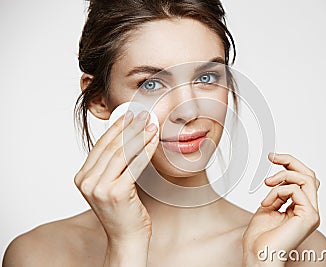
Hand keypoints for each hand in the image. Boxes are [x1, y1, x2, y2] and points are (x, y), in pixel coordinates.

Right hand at [74, 110, 157, 243]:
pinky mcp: (116, 193)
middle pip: (111, 147)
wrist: (126, 237)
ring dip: (138, 136)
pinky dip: (145, 150)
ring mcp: (100, 188)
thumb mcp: (109, 185)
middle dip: (129, 128)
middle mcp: (87, 182)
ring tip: (150, 125)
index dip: (116, 128)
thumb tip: (125, 136)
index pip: (100, 146)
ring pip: (122, 154)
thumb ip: (110, 165)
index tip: (129, 115)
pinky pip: (134, 165)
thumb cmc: (122, 211)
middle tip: (143, 115)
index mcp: (82, 177)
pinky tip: (153, 141)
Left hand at [242, 153, 319, 265]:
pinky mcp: (309, 216)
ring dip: (281, 176)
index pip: (304, 180)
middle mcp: (310, 210)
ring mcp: (312, 213)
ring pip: (306, 178)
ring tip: (266, 186)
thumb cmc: (259, 238)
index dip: (290, 164)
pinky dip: (278, 191)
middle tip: (272, 157)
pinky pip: (296, 190)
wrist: (257, 256)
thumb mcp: (268, 207)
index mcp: (301, 208)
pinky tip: (267, 203)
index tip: (272, 157)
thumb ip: (277, 194)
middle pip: (310, 175)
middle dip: (290, 161)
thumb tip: (279, 180)